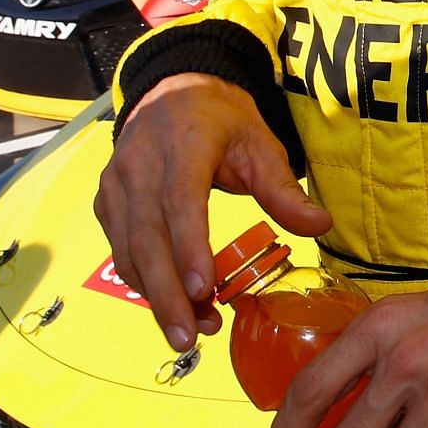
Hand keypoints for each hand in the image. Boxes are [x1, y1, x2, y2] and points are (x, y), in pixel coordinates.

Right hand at [95, 72, 330, 351]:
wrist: (170, 91)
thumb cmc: (220, 119)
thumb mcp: (260, 142)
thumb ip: (283, 188)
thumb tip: (321, 227)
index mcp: (181, 144)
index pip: (179, 200)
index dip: (188, 246)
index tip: (202, 288)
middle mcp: (139, 166)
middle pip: (147, 238)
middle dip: (168, 293)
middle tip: (192, 336)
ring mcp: (116, 185)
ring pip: (129, 251)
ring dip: (157, 295)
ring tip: (191, 330)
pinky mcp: (106, 202)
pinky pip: (120, 249)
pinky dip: (143, 281)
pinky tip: (172, 304)